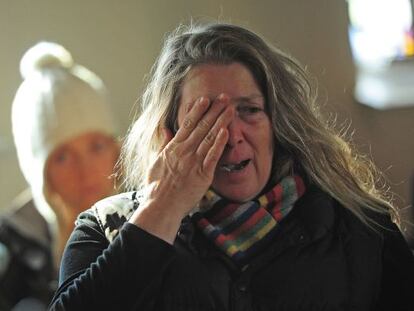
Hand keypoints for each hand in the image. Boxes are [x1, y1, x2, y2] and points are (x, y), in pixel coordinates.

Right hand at [129, 94, 234, 242]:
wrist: (161, 206)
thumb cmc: (157, 186)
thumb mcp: (156, 161)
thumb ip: (163, 144)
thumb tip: (165, 128)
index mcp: (173, 148)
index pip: (187, 125)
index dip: (197, 111)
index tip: (205, 99)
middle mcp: (184, 151)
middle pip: (201, 127)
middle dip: (213, 111)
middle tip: (223, 97)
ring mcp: (194, 162)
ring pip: (209, 137)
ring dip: (220, 121)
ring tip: (230, 109)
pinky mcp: (202, 175)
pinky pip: (212, 157)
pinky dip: (219, 143)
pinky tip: (226, 131)